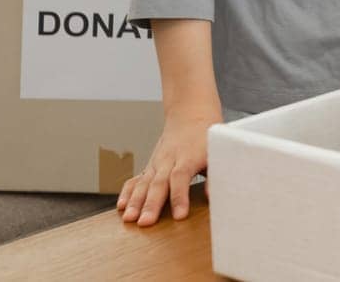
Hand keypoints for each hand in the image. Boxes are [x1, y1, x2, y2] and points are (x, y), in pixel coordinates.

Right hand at [117, 104, 218, 225]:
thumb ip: (216, 174)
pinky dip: (127, 192)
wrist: (190, 116)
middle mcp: (169, 160)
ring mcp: (157, 163)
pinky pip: (136, 179)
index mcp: (188, 157)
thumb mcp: (217, 151)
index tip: (179, 216)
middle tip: (145, 223)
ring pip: (144, 183)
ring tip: (129, 219)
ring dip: (136, 202)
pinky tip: (121, 206)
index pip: (181, 177)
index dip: (179, 197)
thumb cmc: (207, 136)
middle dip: (151, 204)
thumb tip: (215, 196)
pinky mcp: (150, 166)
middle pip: (159, 183)